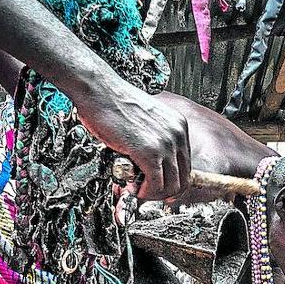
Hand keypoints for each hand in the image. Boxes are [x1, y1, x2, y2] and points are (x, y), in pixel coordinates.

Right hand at [75, 76, 191, 200]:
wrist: (98, 89)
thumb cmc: (113, 102)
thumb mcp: (144, 121)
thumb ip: (153, 140)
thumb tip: (151, 164)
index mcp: (178, 125)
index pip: (186, 166)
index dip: (172, 182)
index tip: (157, 186)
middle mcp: (177, 134)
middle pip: (184, 179)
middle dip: (164, 192)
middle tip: (146, 191)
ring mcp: (166, 143)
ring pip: (172, 186)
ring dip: (153, 194)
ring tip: (137, 188)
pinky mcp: (150, 152)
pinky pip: (156, 184)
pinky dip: (145, 192)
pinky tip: (133, 187)